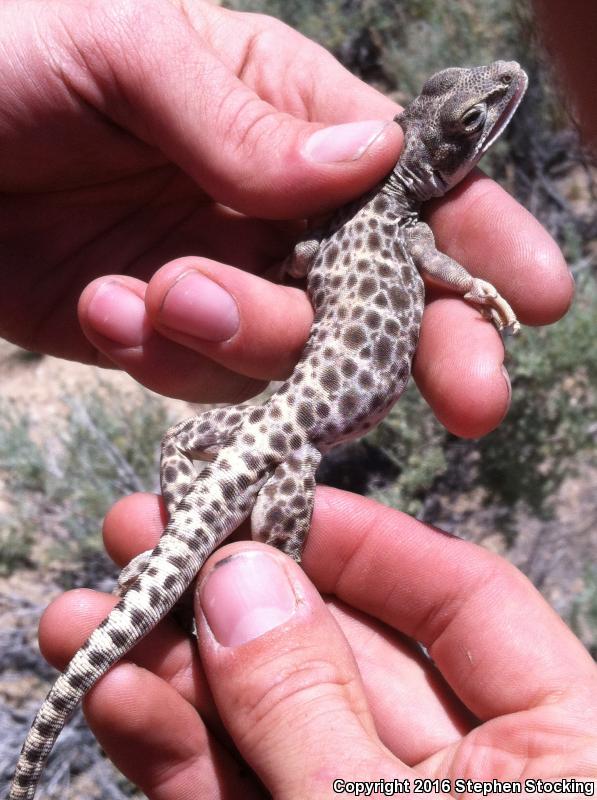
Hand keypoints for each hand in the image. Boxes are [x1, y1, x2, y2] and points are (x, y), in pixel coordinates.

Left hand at [1, 0, 570, 434]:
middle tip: (468, 395)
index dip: (479, 240)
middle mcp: (270, 211)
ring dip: (246, 338)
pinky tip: (108, 305)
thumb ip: (245, 118)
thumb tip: (377, 161)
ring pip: (292, 353)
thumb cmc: (6, 57)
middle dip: (424, 345)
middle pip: (378, 297)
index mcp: (287, 121)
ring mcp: (220, 282)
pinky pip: (202, 377)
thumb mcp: (125, 49)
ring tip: (162, 289)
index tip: (535, 297)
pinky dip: (164, 355)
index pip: (411, 185)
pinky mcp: (160, 338)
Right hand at [40, 489, 596, 797]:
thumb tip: (243, 579)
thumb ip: (317, 708)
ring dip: (181, 676)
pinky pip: (246, 799)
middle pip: (347, 655)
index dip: (362, 538)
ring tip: (94, 610)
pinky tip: (116, 693)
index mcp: (565, 745)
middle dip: (240, 598)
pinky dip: (181, 756)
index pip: (460, 600)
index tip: (270, 492)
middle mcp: (478, 776)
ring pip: (280, 727)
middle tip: (147, 534)